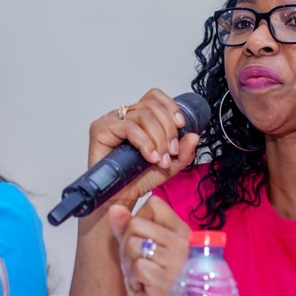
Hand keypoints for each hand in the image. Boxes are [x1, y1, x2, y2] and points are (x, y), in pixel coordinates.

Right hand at [87, 88, 200, 205]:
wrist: (120, 198)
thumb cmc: (138, 179)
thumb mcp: (169, 165)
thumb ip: (183, 152)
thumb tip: (194, 135)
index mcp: (138, 117)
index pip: (154, 97)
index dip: (170, 106)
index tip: (182, 125)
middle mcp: (124, 116)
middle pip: (152, 106)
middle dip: (168, 129)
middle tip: (172, 152)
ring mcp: (111, 121)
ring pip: (143, 116)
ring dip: (159, 139)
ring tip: (161, 159)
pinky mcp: (100, 129)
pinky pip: (129, 128)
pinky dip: (145, 143)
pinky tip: (150, 157)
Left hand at [107, 196, 191, 295]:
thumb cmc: (152, 289)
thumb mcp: (138, 253)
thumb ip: (127, 229)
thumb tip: (114, 208)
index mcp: (182, 233)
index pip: (154, 205)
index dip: (136, 224)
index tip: (144, 244)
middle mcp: (184, 243)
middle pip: (136, 223)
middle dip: (127, 246)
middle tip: (139, 266)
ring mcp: (178, 261)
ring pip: (133, 244)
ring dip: (130, 265)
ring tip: (143, 279)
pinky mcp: (169, 279)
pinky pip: (138, 266)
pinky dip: (135, 280)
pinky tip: (145, 289)